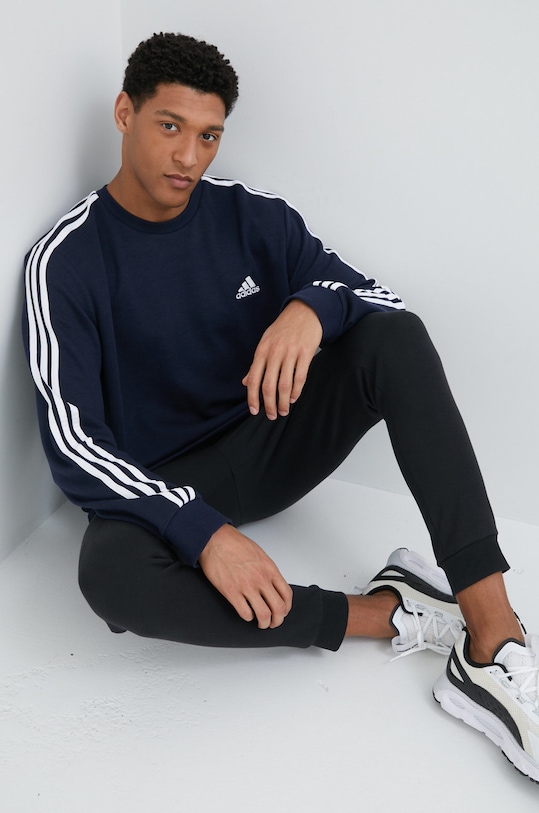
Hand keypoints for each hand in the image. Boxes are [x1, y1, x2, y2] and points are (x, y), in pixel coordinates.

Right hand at [198, 524, 292, 628]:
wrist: (216, 540)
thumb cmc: (235, 544)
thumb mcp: (260, 555)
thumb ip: (268, 571)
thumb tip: (273, 585)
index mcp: (269, 569)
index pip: (286, 594)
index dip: (287, 608)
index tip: (283, 611)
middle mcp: (261, 579)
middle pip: (278, 608)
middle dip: (277, 620)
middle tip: (273, 623)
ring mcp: (246, 586)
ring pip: (263, 614)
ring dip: (264, 623)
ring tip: (261, 623)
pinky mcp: (231, 592)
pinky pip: (245, 613)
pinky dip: (248, 617)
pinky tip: (246, 613)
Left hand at [242, 299, 321, 419]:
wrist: (304, 312)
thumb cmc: (283, 329)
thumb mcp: (265, 343)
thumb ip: (256, 364)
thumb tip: (245, 382)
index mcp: (262, 351)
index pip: (253, 379)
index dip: (252, 398)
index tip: (254, 411)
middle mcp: (274, 353)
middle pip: (268, 386)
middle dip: (269, 405)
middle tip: (271, 416)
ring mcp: (290, 353)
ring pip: (284, 385)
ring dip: (283, 402)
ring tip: (283, 411)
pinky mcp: (306, 353)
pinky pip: (300, 377)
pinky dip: (296, 391)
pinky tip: (293, 398)